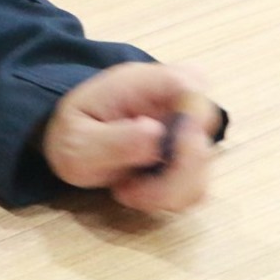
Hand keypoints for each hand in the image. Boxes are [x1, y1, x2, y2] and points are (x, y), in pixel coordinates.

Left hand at [42, 62, 220, 213]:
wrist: (74, 142)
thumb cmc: (74, 131)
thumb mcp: (78, 140)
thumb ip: (115, 138)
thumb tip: (156, 133)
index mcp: (143, 83)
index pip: (191, 81)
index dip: (194, 112)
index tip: (171, 143)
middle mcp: (172, 102)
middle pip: (205, 130)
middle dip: (177, 169)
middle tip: (136, 186)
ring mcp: (184, 132)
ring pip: (203, 167)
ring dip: (167, 190)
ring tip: (127, 189)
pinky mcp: (187, 161)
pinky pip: (195, 187)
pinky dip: (167, 199)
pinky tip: (137, 190)